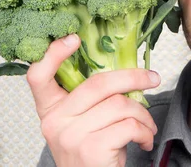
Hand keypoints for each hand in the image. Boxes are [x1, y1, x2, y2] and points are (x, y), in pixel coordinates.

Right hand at [26, 34, 160, 166]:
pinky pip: (128, 125)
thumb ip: (90, 99)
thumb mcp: (82, 123)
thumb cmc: (93, 153)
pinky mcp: (90, 149)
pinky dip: (144, 131)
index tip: (73, 38)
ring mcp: (70, 135)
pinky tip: (143, 140)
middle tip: (152, 78)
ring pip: (120, 105)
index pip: (38, 76)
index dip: (53, 54)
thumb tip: (123, 68)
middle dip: (133, 77)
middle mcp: (54, 121)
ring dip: (142, 114)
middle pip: (98, 84)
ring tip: (146, 126)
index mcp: (50, 109)